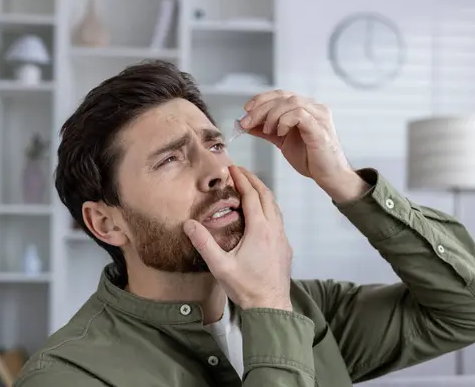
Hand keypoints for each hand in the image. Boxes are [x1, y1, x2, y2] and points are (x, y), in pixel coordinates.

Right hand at [183, 166, 292, 310]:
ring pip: (275, 207)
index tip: (233, 169)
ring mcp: (282, 238)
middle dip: (253, 180)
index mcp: (260, 229)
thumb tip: (188, 225)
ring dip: (263, 193)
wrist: (271, 306)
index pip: (252, 196)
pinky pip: (279, 219)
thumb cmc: (247, 288)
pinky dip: (269, 208)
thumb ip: (204, 244)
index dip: (242, 179)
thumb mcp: (220, 266)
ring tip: (250, 187)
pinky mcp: (285, 247)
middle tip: (240, 171)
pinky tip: (261, 214)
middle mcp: (275, 230)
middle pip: (267, 196)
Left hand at [240, 90, 368, 201]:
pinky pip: (299, 114)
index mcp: (306, 108)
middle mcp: (314, 107)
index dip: (261, 99)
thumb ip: (267, 131)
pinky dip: (284, 121)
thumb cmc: (310, 159)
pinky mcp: (320, 128)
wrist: (329, 176)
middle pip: (283, 97)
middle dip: (260, 108)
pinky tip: (280, 133)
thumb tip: (246, 124)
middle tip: (246, 122)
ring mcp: (319, 116)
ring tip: (266, 131)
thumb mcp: (282, 141)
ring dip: (272, 115)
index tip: (246, 110)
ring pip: (290, 102)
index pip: (281, 94)